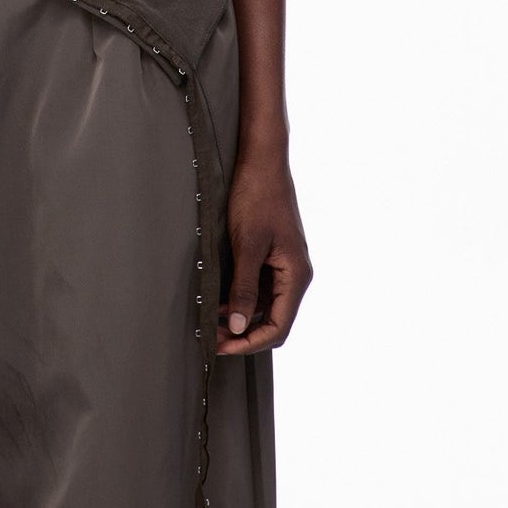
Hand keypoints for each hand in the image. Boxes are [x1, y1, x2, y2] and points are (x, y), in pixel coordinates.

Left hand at [216, 152, 312, 354]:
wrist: (262, 161)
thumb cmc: (257, 197)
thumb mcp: (247, 245)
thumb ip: (244, 287)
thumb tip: (240, 326)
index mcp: (296, 275)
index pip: (279, 327)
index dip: (250, 342)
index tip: (222, 346)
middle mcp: (295, 274)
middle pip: (273, 320)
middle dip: (243, 332)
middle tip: (212, 335)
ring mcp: (284, 265)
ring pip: (265, 305)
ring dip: (241, 315)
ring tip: (211, 319)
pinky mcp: (273, 255)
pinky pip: (260, 286)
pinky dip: (241, 297)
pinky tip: (219, 297)